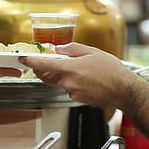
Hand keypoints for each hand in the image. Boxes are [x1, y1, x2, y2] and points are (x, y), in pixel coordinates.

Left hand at [21, 42, 143, 108]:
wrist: (124, 90)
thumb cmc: (112, 71)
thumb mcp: (92, 52)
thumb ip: (72, 49)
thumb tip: (60, 48)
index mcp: (70, 69)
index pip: (44, 65)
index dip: (31, 62)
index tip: (24, 58)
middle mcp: (68, 83)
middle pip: (48, 76)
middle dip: (46, 68)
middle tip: (49, 60)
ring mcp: (73, 92)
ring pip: (59, 82)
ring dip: (62, 75)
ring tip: (79, 68)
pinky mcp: (78, 99)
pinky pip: (69, 89)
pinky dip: (72, 82)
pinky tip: (85, 78)